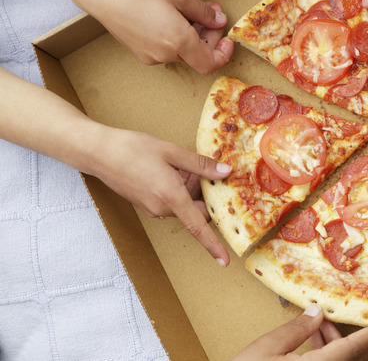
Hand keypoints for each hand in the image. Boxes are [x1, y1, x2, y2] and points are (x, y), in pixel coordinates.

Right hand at [72, 0, 233, 74]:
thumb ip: (202, 11)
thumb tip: (218, 21)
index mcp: (178, 42)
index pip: (210, 64)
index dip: (223, 54)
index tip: (225, 38)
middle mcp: (165, 55)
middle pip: (198, 55)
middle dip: (209, 35)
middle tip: (211, 11)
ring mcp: (151, 56)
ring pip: (182, 52)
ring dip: (193, 34)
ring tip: (190, 10)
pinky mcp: (140, 52)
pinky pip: (167, 49)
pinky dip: (177, 37)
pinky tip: (172, 17)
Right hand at [90, 127, 232, 265]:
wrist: (98, 152)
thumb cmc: (132, 149)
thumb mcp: (171, 152)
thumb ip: (201, 165)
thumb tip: (226, 172)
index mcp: (171, 197)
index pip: (197, 227)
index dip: (213, 244)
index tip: (225, 261)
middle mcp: (161, 209)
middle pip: (196, 212)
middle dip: (206, 196)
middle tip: (210, 171)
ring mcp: (152, 208)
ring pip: (184, 205)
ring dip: (191, 189)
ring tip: (184, 165)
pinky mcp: (145, 204)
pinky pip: (171, 202)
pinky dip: (179, 189)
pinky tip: (174, 169)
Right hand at [232, 304, 367, 359]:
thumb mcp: (266, 349)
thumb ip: (296, 328)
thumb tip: (316, 312)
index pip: (355, 347)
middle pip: (353, 358)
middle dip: (350, 335)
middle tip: (334, 317)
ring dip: (336, 346)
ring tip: (316, 327)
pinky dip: (327, 357)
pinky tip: (310, 345)